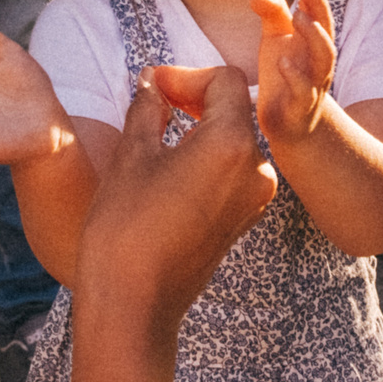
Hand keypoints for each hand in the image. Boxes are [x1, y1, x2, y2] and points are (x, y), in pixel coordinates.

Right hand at [76, 65, 276, 328]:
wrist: (135, 306)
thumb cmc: (126, 230)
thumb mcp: (132, 156)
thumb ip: (147, 109)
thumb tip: (152, 84)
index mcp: (232, 143)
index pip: (225, 81)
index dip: (186, 75)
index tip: (153, 85)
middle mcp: (257, 167)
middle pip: (235, 108)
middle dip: (195, 97)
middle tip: (154, 100)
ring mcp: (255, 196)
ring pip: (235, 139)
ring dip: (201, 126)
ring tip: (158, 131)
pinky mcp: (245, 218)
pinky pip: (234, 169)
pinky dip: (208, 156)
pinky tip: (172, 164)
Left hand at [251, 0, 335, 147]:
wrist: (294, 124)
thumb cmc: (286, 76)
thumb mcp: (276, 41)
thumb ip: (272, 15)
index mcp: (312, 36)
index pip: (314, 3)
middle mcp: (318, 56)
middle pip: (324, 24)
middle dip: (317, 1)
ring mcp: (314, 80)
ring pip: (324, 57)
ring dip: (313, 36)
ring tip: (299, 17)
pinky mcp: (303, 105)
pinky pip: (304, 90)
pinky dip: (295, 75)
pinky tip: (282, 61)